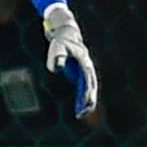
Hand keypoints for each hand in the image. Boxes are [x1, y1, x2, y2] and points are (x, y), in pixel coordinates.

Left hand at [42, 3, 98, 117]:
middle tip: (82, 114)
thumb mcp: (58, 46)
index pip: (88, 81)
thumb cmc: (61, 40)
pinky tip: (79, 108)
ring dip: (86, 102)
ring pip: (89, 89)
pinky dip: (82, 98)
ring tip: (81, 115)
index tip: (85, 103)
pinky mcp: (80, 74)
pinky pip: (84, 89)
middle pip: (91, 87)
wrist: (65, 32)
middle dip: (88, 100)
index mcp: (84, 63)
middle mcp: (87, 68)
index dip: (87, 93)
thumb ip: (57, 56)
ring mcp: (85, 71)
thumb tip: (55, 68)